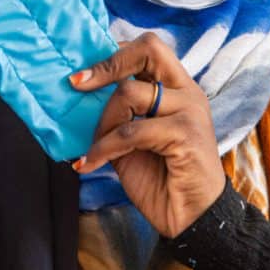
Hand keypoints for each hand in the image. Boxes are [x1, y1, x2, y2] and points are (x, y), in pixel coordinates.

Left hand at [69, 32, 225, 237]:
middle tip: (78, 84)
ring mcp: (190, 110)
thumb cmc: (161, 180)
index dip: (114, 53)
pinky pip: (131, 131)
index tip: (84, 73)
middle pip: (148, 48)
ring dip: (102, 122)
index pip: (148, 48)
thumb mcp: (131, 140)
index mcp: (177, 87)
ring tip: (93, 148)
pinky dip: (104, 147)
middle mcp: (187, 91)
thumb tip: (81, 94)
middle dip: (108, 63)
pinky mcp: (185, 133)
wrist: (191, 221)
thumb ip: (118, 114)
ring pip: (130, 93)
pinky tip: (90, 163)